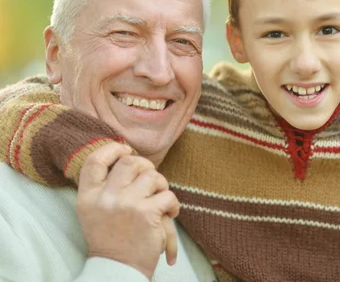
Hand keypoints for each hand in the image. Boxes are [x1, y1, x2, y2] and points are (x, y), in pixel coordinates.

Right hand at [76, 142, 179, 278]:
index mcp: (87, 197)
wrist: (117, 271)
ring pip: (153, 176)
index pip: (94, 161)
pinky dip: (173, 205)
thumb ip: (106, 186)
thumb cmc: (112, 240)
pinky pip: (168, 196)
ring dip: (161, 186)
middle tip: (150, 182)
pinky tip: (168, 215)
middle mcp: (104, 198)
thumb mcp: (95, 211)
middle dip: (146, 167)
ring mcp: (125, 204)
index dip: (112, 149)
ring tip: (160, 201)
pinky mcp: (146, 213)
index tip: (125, 149)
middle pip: (130, 162)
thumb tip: (127, 153)